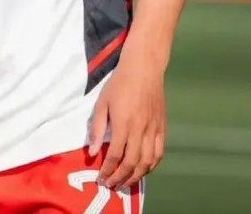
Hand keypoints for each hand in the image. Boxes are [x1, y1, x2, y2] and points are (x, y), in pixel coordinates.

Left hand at [88, 53, 165, 188]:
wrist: (143, 69)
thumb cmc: (119, 83)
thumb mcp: (102, 102)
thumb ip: (98, 128)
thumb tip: (92, 152)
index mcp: (123, 123)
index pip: (116, 155)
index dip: (108, 170)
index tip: (101, 178)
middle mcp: (140, 129)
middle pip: (132, 163)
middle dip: (121, 178)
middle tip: (112, 185)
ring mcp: (154, 129)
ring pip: (148, 162)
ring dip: (137, 176)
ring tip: (126, 182)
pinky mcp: (162, 127)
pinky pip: (159, 153)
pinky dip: (151, 166)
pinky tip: (143, 170)